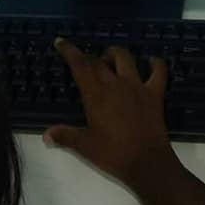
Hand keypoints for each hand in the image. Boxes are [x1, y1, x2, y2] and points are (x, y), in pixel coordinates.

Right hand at [43, 38, 179, 191]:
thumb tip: (45, 135)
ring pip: (125, 58)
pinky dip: (155, 63)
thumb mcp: (85, 147)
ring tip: (109, 60)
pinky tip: (151, 61)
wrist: (147, 163)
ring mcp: (137, 86)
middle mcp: (116, 84)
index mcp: (96, 95)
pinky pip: (158, 71)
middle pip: (99, 61)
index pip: (80, 66)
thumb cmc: (113, 155)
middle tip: (84, 63)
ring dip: (115, 54)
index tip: (61, 41)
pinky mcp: (155, 93)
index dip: (69, 51)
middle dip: (89, 57)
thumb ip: (65, 136)